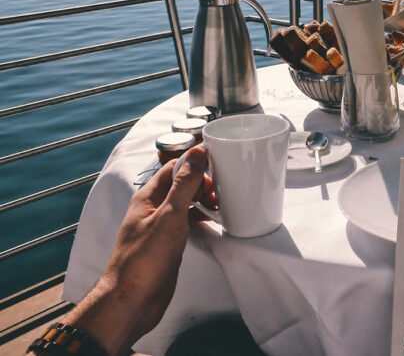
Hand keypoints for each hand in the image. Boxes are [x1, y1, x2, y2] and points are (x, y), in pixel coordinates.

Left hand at [60, 147, 212, 355]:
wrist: (132, 301)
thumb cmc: (144, 261)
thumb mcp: (170, 216)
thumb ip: (184, 184)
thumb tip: (196, 153)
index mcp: (147, 197)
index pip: (174, 167)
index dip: (195, 164)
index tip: (217, 167)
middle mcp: (152, 209)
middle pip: (181, 183)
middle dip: (202, 182)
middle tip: (219, 192)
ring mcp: (160, 226)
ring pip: (185, 202)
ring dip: (202, 199)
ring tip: (219, 205)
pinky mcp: (168, 243)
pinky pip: (186, 221)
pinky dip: (200, 216)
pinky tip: (211, 221)